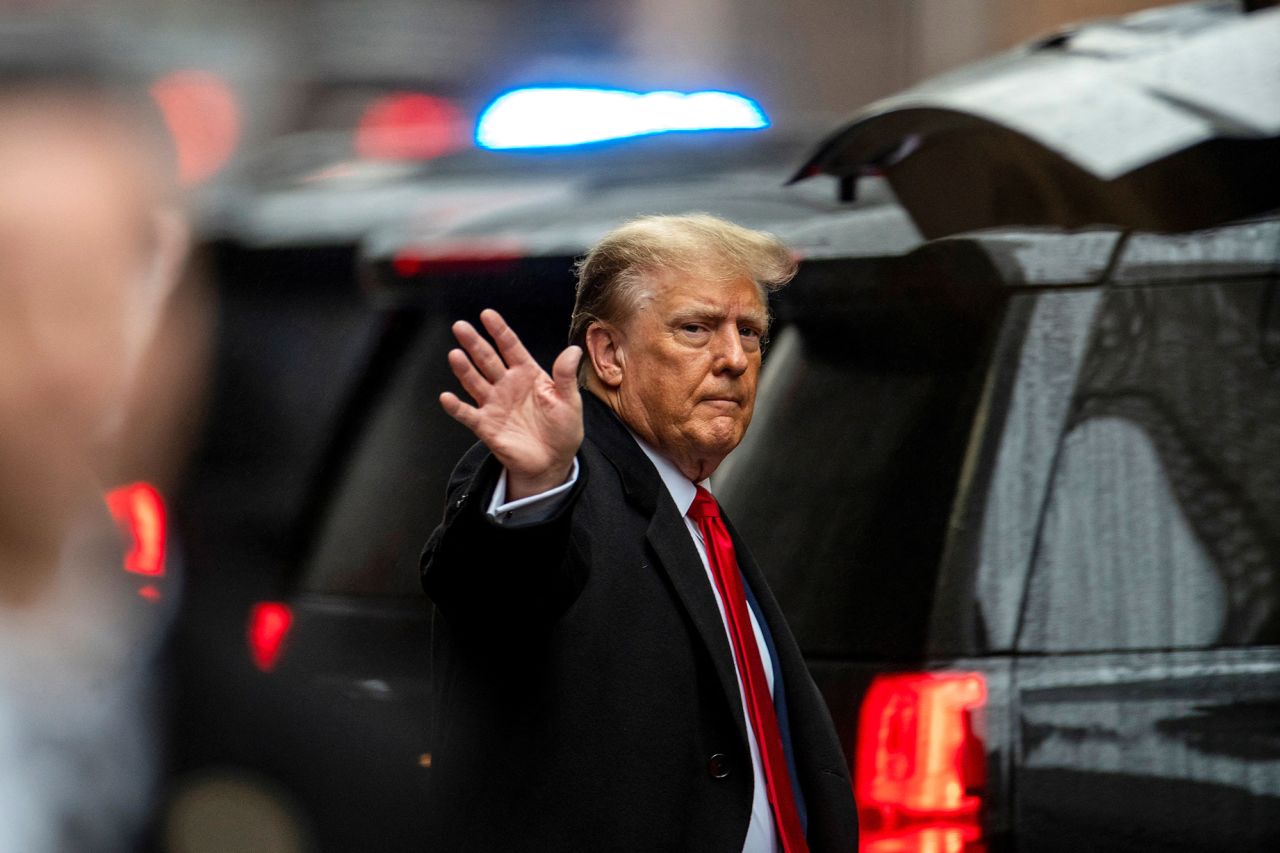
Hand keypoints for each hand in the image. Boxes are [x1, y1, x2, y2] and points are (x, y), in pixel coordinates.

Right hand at [440, 309, 583, 499]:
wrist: (552, 461)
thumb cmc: (563, 429)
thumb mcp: (569, 401)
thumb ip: (565, 377)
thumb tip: (574, 350)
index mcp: (527, 374)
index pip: (510, 347)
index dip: (499, 330)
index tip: (487, 314)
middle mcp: (507, 385)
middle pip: (487, 359)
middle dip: (474, 343)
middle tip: (460, 326)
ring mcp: (494, 404)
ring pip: (474, 382)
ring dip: (464, 369)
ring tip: (455, 355)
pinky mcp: (485, 426)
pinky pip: (467, 414)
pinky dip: (456, 407)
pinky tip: (446, 397)